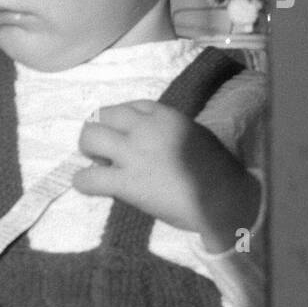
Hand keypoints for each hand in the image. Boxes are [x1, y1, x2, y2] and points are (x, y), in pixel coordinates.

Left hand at [75, 101, 261, 252]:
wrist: (223, 200)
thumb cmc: (216, 170)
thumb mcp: (194, 135)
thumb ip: (167, 131)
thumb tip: (147, 139)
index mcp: (165, 115)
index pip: (127, 107)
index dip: (119, 122)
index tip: (121, 135)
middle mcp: (145, 128)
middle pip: (102, 115)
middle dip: (99, 131)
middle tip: (105, 151)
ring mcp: (133, 154)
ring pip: (89, 137)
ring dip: (88, 151)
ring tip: (98, 165)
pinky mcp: (126, 182)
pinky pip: (88, 178)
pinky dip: (83, 181)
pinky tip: (90, 186)